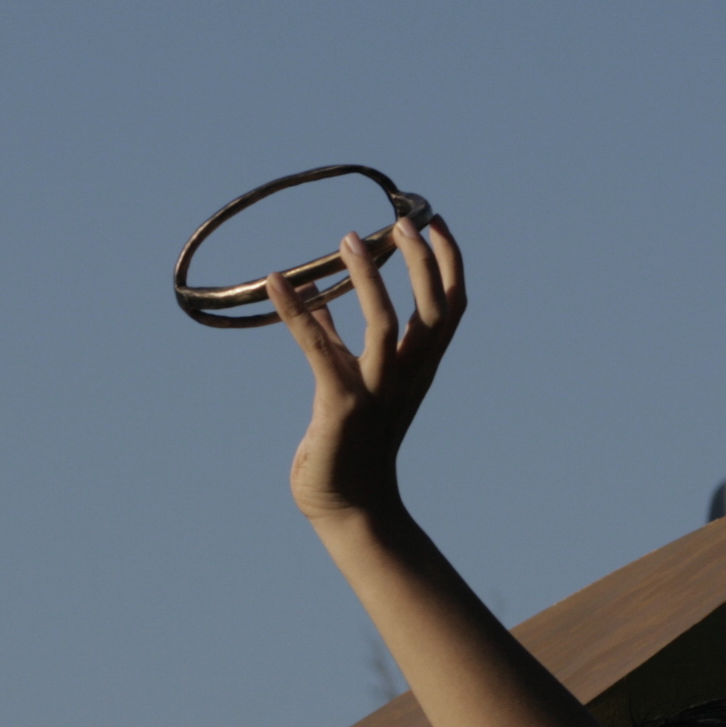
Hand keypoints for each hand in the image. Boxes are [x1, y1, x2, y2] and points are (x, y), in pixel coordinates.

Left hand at [267, 215, 465, 523]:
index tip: (436, 223)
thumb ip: (338, 341)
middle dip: (421, 261)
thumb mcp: (350, 385)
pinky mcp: (340, 406)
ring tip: (347, 238)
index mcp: (417, 369)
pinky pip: (318, 349)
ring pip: (383, 324)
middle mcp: (406, 377)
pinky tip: (275, 282)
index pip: (451, 308)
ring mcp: (376, 392)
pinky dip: (296, 312)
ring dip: (367, 278)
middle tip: (402, 220)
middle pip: (431, 309)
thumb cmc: (349, 445)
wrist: (348, 507)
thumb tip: (319, 301)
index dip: (449, 263)